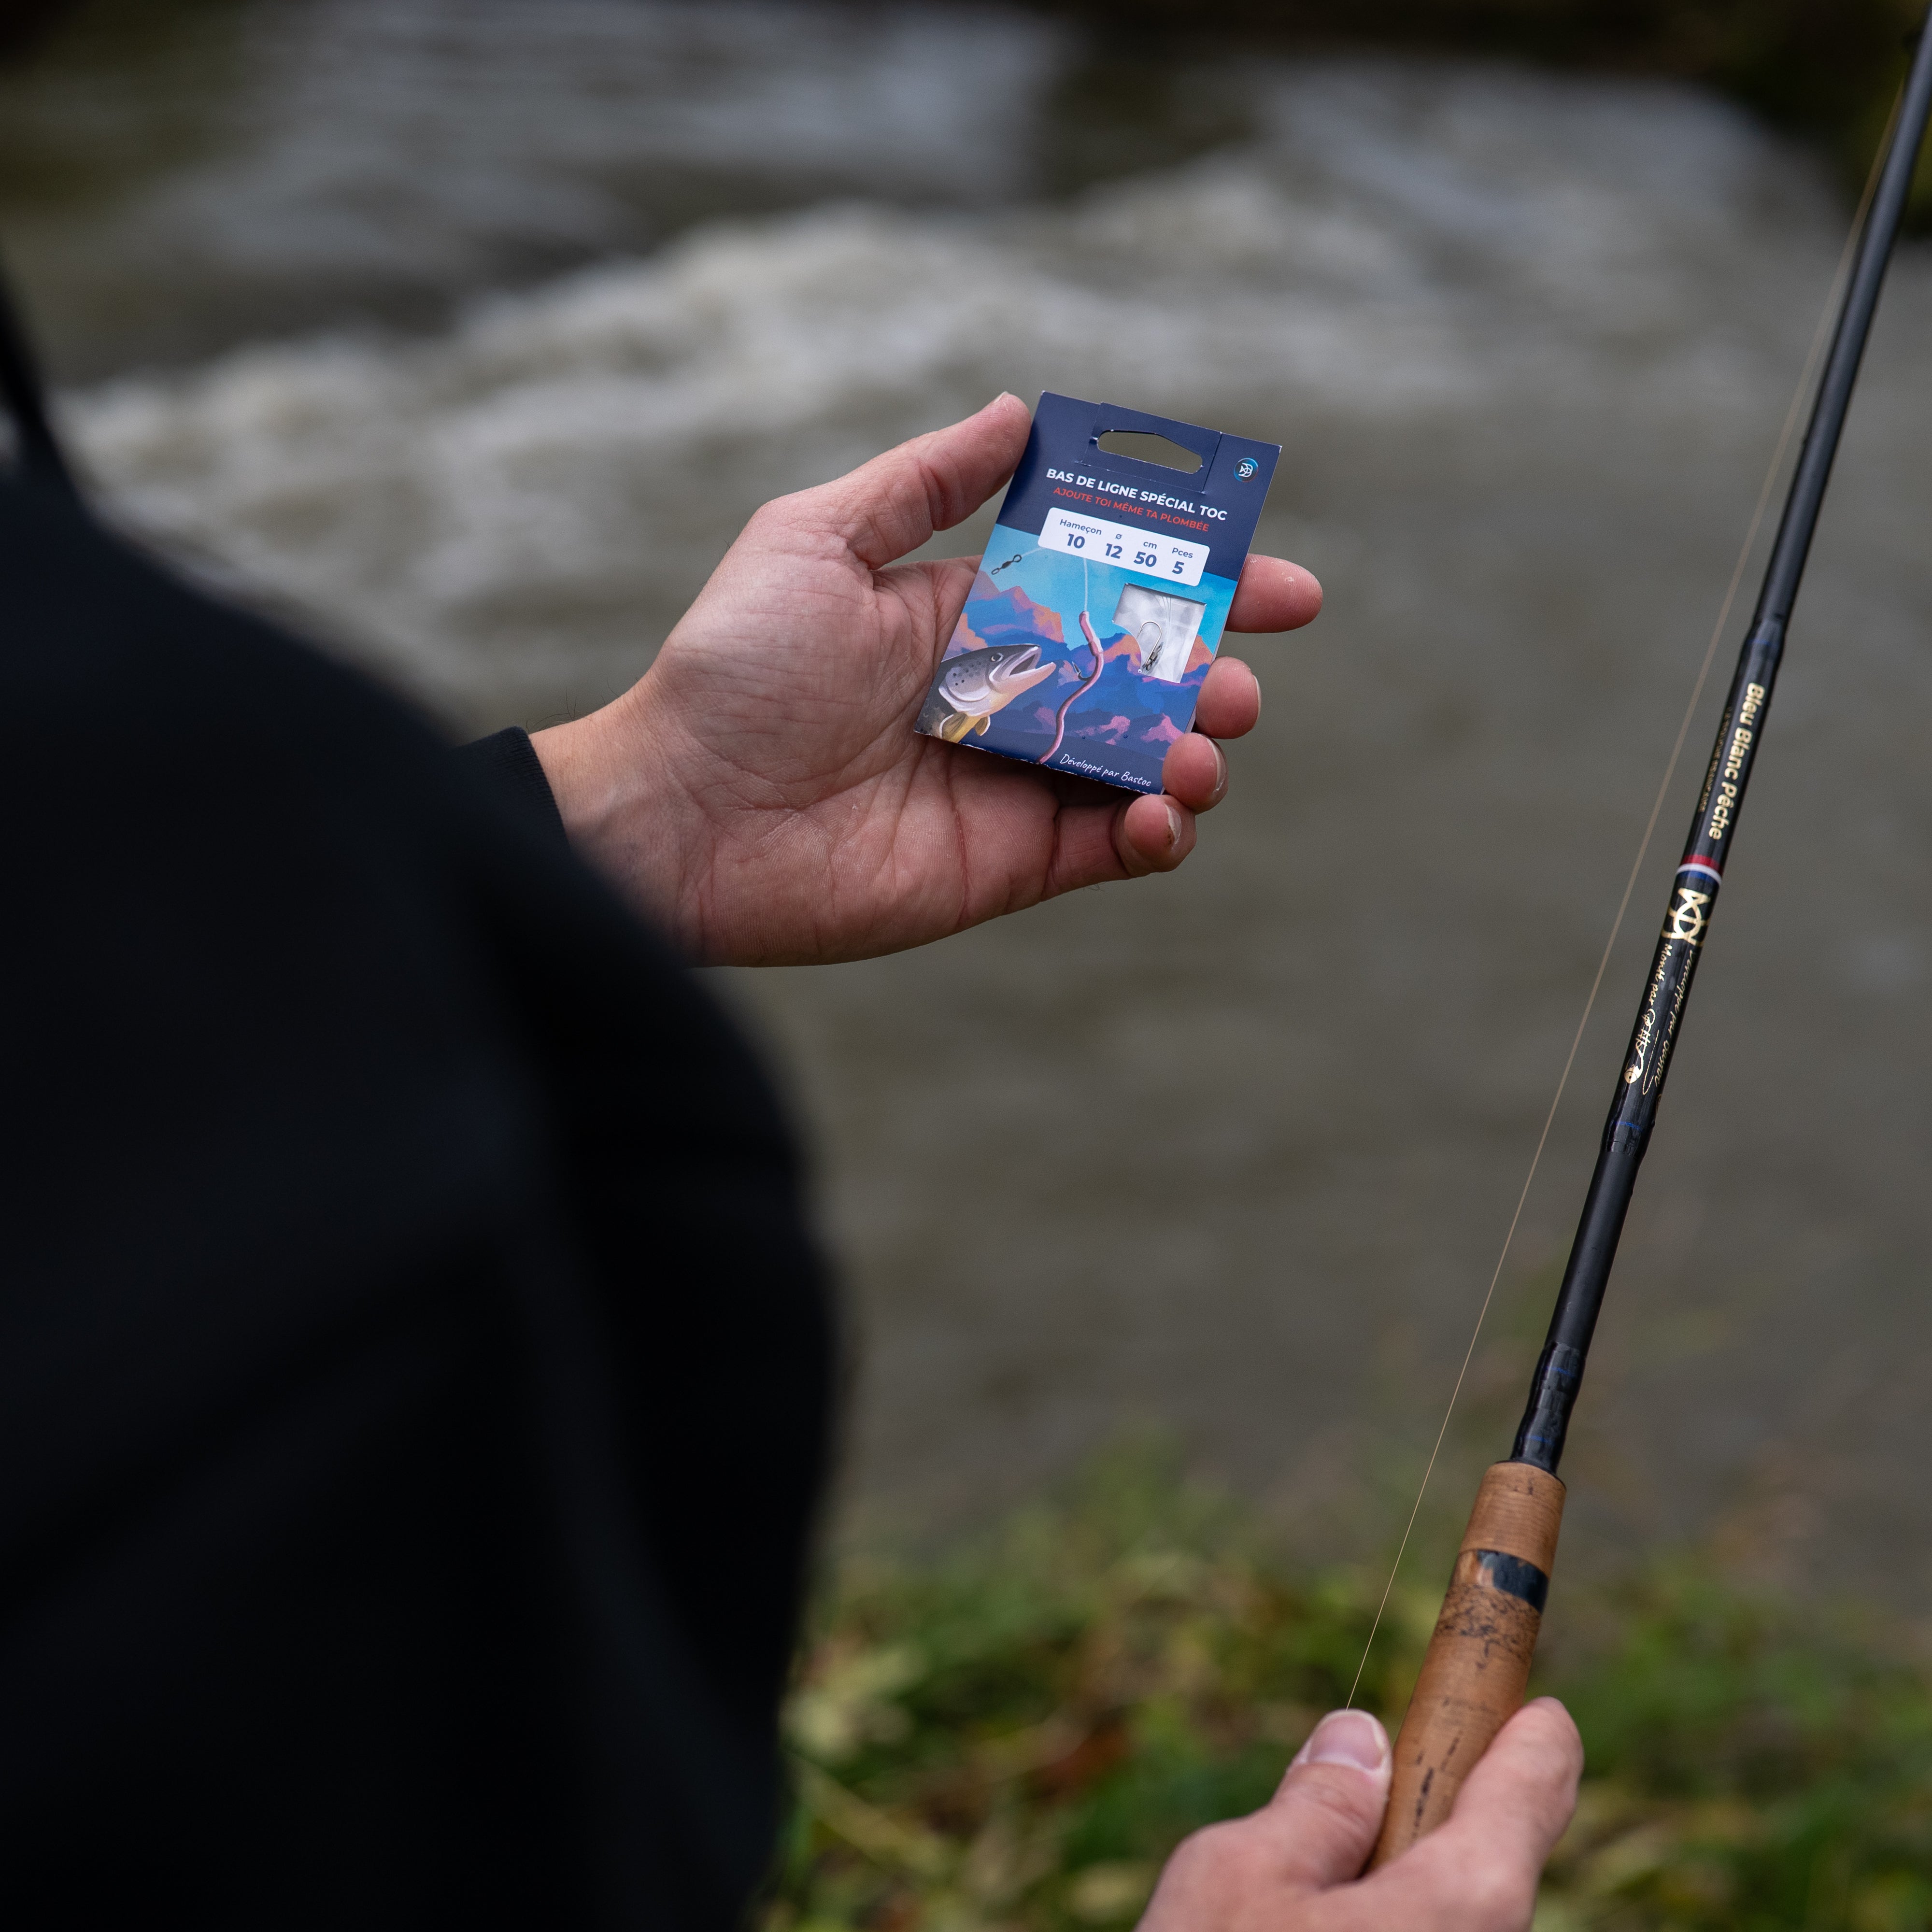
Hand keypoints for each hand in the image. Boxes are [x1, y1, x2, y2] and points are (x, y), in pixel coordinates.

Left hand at [532, 393, 1320, 964]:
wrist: (681, 811)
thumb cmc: (734, 666)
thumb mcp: (819, 538)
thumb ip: (927, 482)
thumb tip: (1016, 410)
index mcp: (977, 615)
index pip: (1114, 592)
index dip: (1203, 588)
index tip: (1281, 587)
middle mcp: (1009, 697)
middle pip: (1147, 681)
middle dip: (1210, 675)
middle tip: (1231, 681)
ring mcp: (1012, 784)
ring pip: (1144, 768)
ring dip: (1194, 754)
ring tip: (1198, 745)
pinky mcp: (1007, 865)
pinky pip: (1107, 851)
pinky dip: (1154, 835)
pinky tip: (1155, 811)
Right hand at [1138, 1702, 1581, 1931]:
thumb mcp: (1235, 1877)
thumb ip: (1312, 1805)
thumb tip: (1361, 1743)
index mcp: (1462, 1908)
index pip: (1530, 1793)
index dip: (1535, 1744)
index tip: (1546, 1718)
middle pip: (1489, 1878)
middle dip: (1436, 1839)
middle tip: (1374, 1812)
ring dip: (1401, 1913)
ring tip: (1300, 1913)